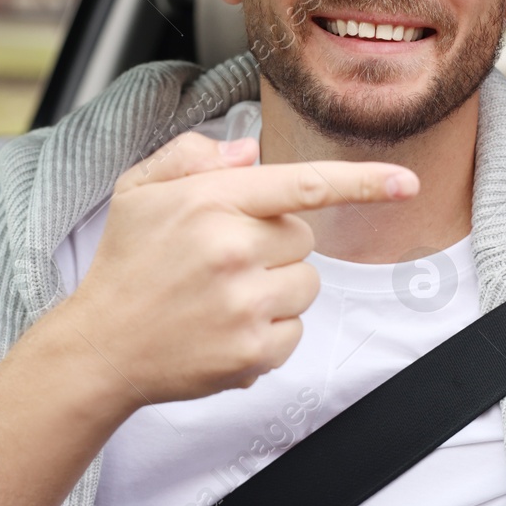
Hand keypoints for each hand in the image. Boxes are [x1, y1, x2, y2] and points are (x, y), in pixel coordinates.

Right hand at [48, 131, 418, 408]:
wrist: (99, 348)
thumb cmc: (125, 263)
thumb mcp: (139, 190)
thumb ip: (192, 156)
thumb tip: (251, 152)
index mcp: (210, 201)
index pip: (303, 184)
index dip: (363, 182)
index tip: (407, 183)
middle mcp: (231, 250)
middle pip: (304, 238)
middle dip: (274, 245)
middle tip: (223, 260)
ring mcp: (243, 305)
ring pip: (307, 285)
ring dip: (277, 288)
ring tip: (223, 295)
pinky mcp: (251, 353)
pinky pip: (295, 331)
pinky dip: (269, 331)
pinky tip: (224, 327)